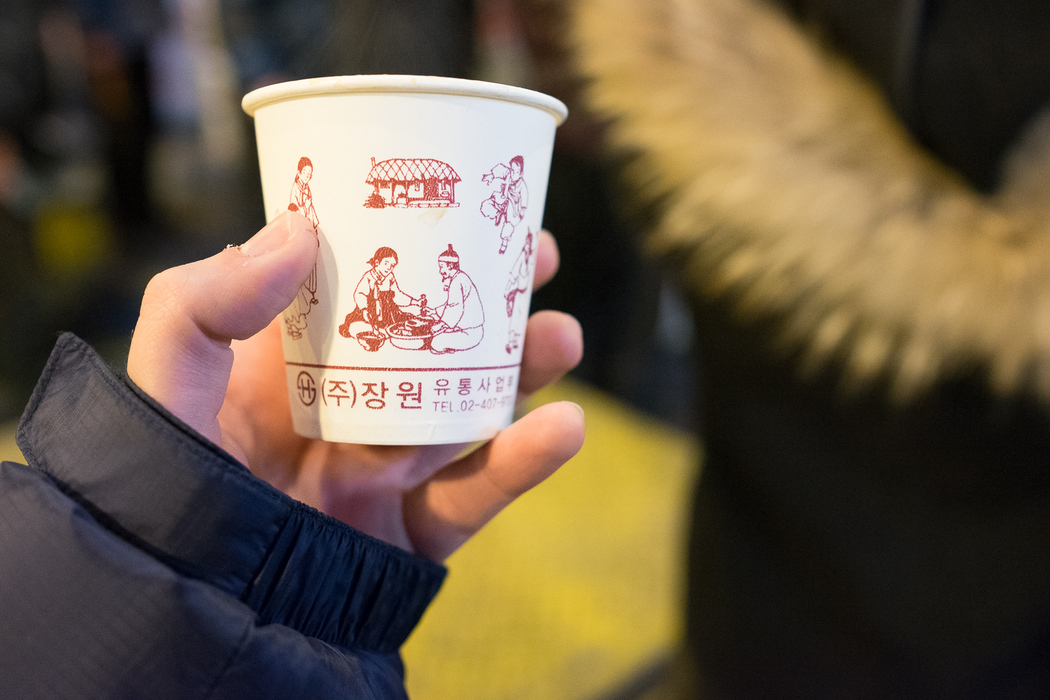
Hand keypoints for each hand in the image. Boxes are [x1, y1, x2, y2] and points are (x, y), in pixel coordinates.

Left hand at [127, 212, 583, 560]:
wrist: (195, 607)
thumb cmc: (166, 488)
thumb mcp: (166, 380)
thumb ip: (202, 301)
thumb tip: (294, 230)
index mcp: (296, 366)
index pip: (366, 289)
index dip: (415, 244)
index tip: (460, 202)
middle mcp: (352, 410)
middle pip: (439, 342)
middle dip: (493, 297)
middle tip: (536, 256)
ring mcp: (388, 471)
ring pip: (476, 409)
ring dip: (528, 370)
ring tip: (562, 337)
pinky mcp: (413, 531)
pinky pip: (479, 493)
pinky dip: (526, 462)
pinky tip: (563, 428)